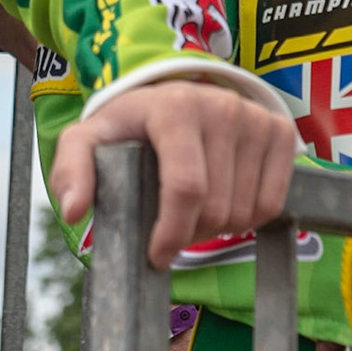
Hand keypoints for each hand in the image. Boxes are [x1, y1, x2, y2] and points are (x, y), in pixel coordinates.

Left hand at [51, 80, 298, 268]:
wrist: (173, 95)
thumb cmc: (131, 126)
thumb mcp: (90, 140)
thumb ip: (72, 169)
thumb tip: (74, 210)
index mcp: (175, 108)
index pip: (186, 187)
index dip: (172, 231)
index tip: (156, 254)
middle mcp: (221, 107)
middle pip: (216, 207)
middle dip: (191, 233)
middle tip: (173, 227)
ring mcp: (255, 118)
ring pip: (244, 211)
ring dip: (219, 228)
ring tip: (195, 212)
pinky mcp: (279, 131)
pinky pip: (272, 204)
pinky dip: (249, 219)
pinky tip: (226, 202)